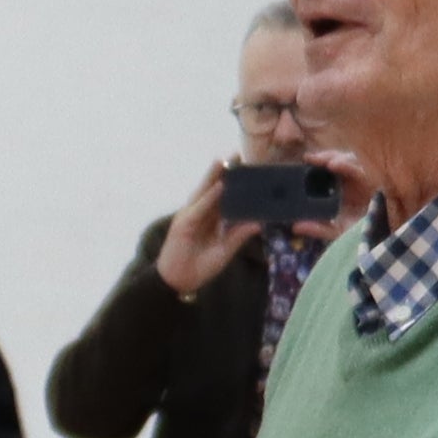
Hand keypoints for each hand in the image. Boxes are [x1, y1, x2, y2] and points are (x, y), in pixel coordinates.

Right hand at [155, 160, 250, 296]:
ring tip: (226, 161)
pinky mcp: (184, 223)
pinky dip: (210, 196)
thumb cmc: (200, 267)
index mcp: (211, 218)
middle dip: (225, 172)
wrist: (179, 282)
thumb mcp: (225, 251)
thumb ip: (239, 236)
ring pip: (204, 192)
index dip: (235, 184)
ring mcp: (191, 216)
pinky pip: (200, 207)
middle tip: (238, 155)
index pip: (225, 197)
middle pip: (214, 188)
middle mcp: (201, 213)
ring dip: (215, 176)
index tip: (249, 170)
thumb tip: (258, 223)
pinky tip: (219, 185)